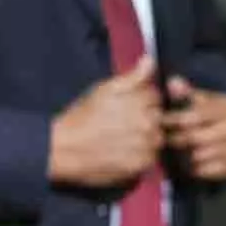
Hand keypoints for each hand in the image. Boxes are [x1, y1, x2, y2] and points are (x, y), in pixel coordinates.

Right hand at [49, 59, 163, 190]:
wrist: (65, 148)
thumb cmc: (82, 117)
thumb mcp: (105, 89)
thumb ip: (133, 76)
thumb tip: (150, 60)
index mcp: (140, 100)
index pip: (156, 95)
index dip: (141, 100)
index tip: (127, 106)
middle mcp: (147, 122)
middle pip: (160, 117)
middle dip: (146, 119)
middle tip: (122, 124)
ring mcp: (145, 145)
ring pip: (157, 138)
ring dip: (146, 138)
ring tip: (122, 139)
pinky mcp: (140, 164)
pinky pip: (151, 157)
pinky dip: (140, 155)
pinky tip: (123, 151)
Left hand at [163, 77, 225, 183]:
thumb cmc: (207, 114)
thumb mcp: (198, 100)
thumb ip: (184, 92)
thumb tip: (173, 81)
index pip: (196, 115)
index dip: (175, 119)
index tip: (161, 121)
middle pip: (197, 137)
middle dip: (177, 139)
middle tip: (165, 139)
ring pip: (200, 155)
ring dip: (184, 154)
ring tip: (175, 149)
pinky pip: (206, 170)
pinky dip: (194, 167)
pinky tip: (188, 160)